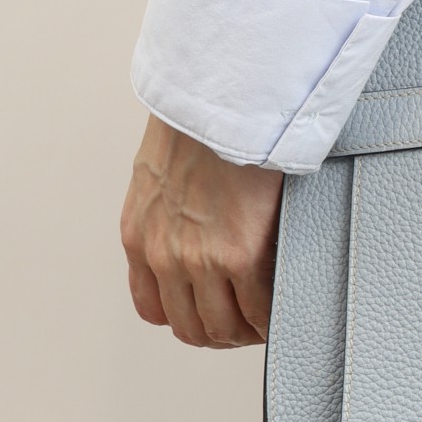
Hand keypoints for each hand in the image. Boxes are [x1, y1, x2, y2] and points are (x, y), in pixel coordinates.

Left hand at [120, 114, 283, 346]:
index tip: (212, 307)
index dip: (187, 315)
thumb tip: (194, 211)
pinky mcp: (240, 254)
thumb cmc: (202, 112)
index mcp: (138, 234)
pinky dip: (270, 319)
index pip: (153, 307)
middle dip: (220, 330)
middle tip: (248, 319)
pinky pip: (258, 311)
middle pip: (189, 326)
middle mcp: (162, 256)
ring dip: (245, 330)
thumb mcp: (161, 165)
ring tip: (269, 316)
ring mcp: (200, 260)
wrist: (223, 90)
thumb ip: (167, 202)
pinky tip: (284, 305)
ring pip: (222, 328)